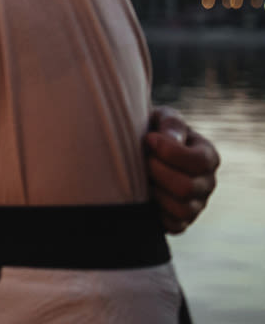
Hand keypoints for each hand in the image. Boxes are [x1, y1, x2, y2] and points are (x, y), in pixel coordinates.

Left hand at [145, 106, 219, 233]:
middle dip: (157, 172)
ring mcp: (196, 204)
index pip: (199, 161)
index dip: (170, 151)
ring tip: (143, 178)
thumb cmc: (154, 132)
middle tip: (143, 160)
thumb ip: (171, 123)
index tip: (149, 139)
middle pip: (187, 188)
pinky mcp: (181, 221)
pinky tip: (145, 195)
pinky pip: (173, 226)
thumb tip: (170, 138)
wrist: (138, 152)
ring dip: (154, 192)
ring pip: (181, 209)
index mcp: (207, 157)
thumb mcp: (163, 119)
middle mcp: (207, 183)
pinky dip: (156, 212)